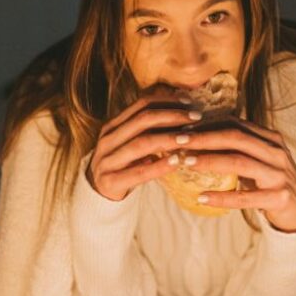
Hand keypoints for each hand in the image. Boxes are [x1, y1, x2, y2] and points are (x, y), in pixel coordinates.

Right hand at [88, 89, 202, 201]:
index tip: (190, 102)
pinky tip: (177, 161)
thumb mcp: (130, 144)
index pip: (142, 105)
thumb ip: (148, 130)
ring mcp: (106, 160)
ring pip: (141, 143)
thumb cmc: (122, 166)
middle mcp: (108, 140)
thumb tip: (181, 108)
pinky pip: (139, 172)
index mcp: (113, 126)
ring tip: (189, 138)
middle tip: (197, 117)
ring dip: (168, 139)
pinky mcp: (110, 181)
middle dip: (172, 116)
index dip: (167, 101)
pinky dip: (160, 166)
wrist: (98, 194)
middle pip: (143, 120)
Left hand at [171, 118, 295, 231]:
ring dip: (210, 161)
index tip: (182, 127)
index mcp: (270, 139)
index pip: (236, 124)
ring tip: (186, 162)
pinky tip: (202, 197)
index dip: (208, 124)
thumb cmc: (272, 182)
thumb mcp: (259, 159)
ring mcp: (279, 175)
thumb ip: (237, 148)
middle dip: (204, 137)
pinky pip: (245, 198)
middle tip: (178, 140)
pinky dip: (222, 197)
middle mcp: (276, 152)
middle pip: (236, 138)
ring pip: (240, 162)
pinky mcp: (279, 198)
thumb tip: (196, 138)